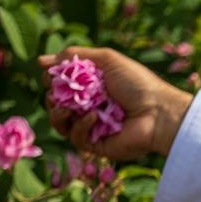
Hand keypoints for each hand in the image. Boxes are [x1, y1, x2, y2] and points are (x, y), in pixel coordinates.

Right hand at [38, 46, 194, 159]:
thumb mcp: (107, 60)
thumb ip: (74, 56)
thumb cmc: (138, 84)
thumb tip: (40, 61)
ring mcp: (94, 127)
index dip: (53, 80)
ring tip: (66, 107)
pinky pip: (76, 137)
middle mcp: (91, 107)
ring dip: (57, 113)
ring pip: (61, 123)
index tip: (51, 74)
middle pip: (57, 104)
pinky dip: (81, 125)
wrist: (160, 112)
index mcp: (94, 87)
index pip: (62, 85)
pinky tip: (93, 116)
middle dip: (52, 98)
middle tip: (57, 93)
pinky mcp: (97, 145)